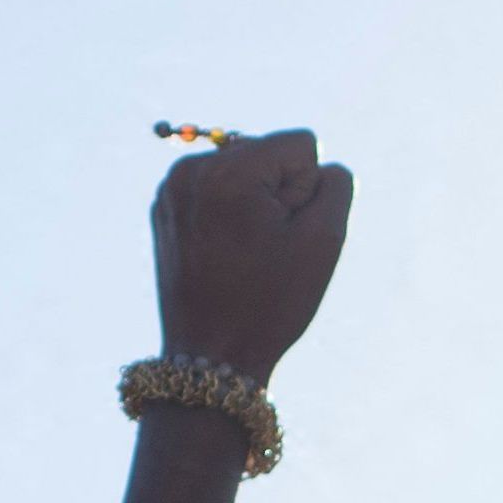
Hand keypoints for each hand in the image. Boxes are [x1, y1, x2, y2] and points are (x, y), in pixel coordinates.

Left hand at [151, 131, 355, 380]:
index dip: (307, 192)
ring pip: (245, 168)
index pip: (302, 145)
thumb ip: (336, 183)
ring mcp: (172, 186)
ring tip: (243, 252)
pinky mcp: (165, 205)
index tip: (284, 235)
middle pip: (270, 152)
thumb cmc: (270, 303)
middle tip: (262, 250)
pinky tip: (225, 251)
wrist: (211, 357)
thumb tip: (317, 164)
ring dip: (255, 202)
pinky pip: (219, 187)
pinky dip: (229, 211)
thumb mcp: (325, 240)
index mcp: (229, 172)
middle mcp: (192, 169)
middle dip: (278, 194)